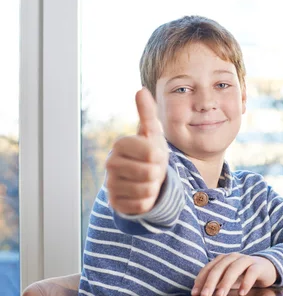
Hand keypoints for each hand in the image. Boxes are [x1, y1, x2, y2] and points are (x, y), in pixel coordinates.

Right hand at [105, 88, 168, 215]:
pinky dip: (147, 201)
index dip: (159, 155)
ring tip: (147, 180)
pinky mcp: (114, 204)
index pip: (151, 153)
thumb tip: (140, 90)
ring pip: (146, 190)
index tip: (154, 153)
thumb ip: (147, 112)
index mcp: (120, 144)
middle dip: (157, 172)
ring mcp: (110, 185)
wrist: (145, 178)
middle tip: (152, 168)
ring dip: (153, 187)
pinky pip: (141, 205)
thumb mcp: (152, 132)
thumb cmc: (149, 152)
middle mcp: (110, 164)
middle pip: (150, 172)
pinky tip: (141, 193)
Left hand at [191, 254, 277, 295]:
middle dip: (211, 282)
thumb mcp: (228, 278)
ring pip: (234, 268)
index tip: (195, 292)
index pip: (209, 268)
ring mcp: (246, 260)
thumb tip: (201, 293)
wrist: (265, 268)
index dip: (201, 280)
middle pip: (220, 267)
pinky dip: (246, 282)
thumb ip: (217, 283)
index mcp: (223, 259)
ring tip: (220, 294)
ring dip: (226, 282)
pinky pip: (252, 272)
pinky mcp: (258, 266)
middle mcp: (233, 257)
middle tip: (205, 295)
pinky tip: (242, 292)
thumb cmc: (243, 274)